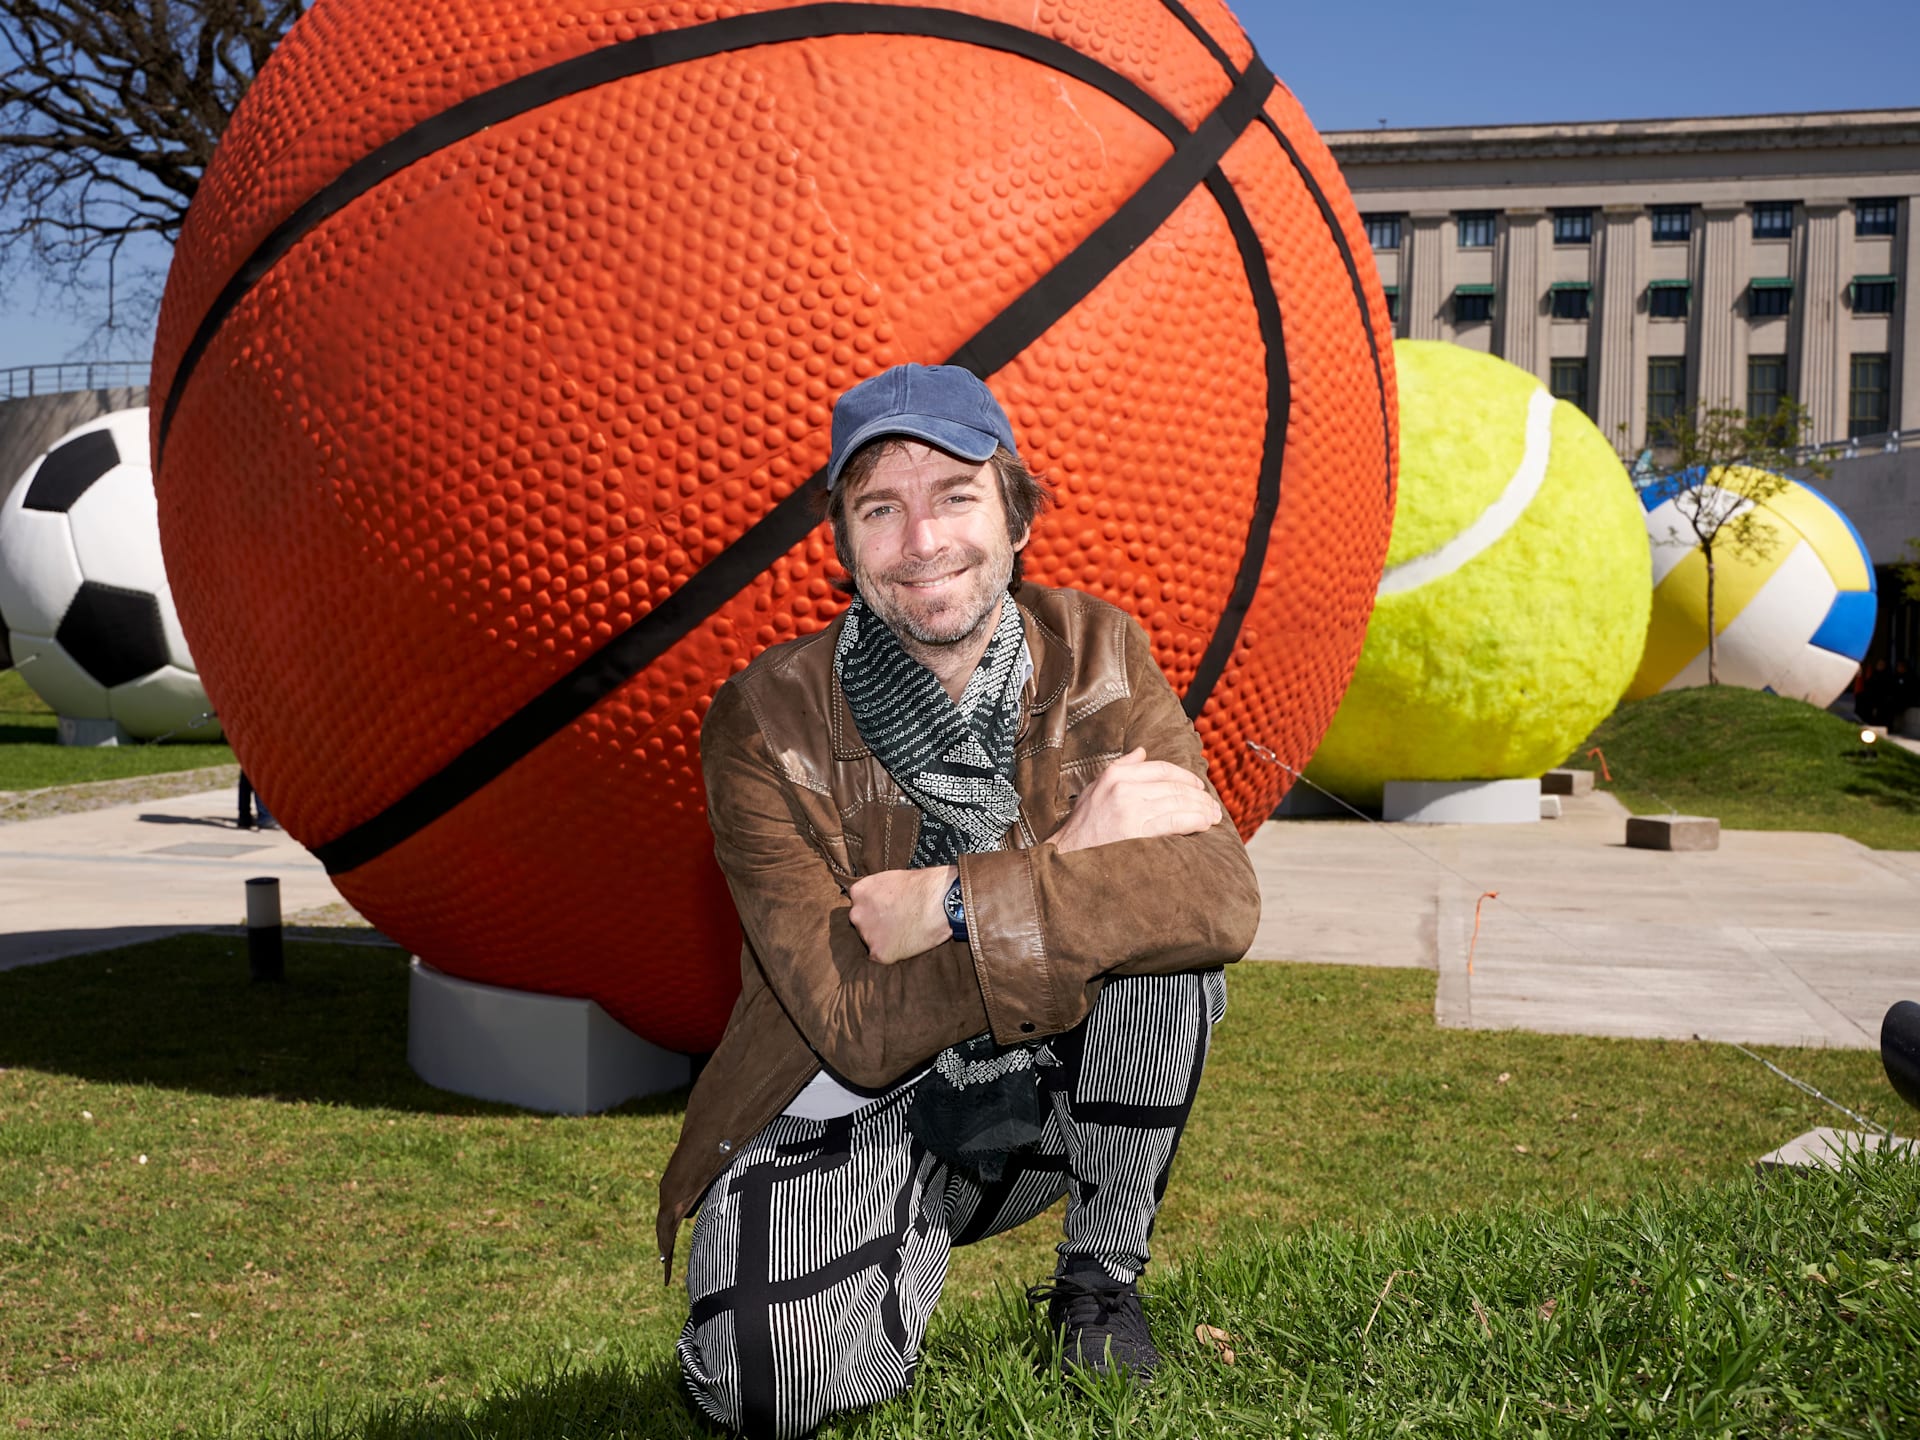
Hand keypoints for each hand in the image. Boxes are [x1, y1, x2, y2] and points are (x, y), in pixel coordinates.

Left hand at [847, 864, 958, 963]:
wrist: (940, 903)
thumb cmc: (923, 886)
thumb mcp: (893, 878)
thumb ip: (879, 891)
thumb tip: (881, 900)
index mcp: (859, 892)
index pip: (860, 904)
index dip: (875, 908)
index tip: (887, 910)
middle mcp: (857, 914)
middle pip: (862, 923)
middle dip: (876, 924)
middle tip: (896, 922)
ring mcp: (867, 935)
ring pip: (872, 941)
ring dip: (884, 939)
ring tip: (906, 932)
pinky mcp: (879, 954)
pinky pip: (882, 956)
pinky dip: (893, 953)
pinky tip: (907, 943)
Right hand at [1050, 747, 1223, 854]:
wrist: (1066, 855)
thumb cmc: (1083, 826)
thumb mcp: (1095, 789)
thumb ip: (1120, 768)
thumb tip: (1142, 752)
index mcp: (1115, 774)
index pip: (1161, 769)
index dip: (1186, 777)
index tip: (1199, 788)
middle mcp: (1123, 786)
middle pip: (1174, 786)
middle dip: (1199, 797)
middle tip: (1213, 807)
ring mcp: (1130, 808)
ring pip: (1178, 802)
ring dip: (1202, 810)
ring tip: (1213, 817)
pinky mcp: (1136, 831)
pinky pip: (1175, 822)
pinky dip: (1194, 821)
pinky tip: (1204, 824)